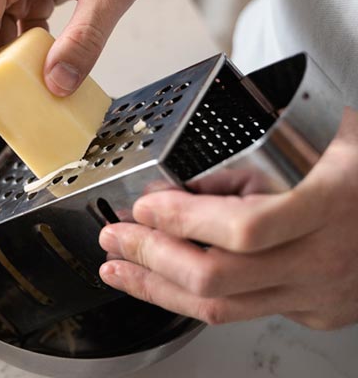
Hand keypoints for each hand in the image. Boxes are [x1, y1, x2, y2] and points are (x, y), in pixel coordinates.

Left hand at [99, 107, 357, 329]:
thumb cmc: (357, 165)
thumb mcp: (315, 137)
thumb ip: (248, 162)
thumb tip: (180, 187)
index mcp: (326, 203)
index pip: (242, 228)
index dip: (183, 220)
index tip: (144, 205)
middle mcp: (322, 258)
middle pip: (217, 278)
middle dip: (149, 257)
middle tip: (115, 238)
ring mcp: (319, 293)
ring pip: (222, 308)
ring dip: (157, 288)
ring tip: (120, 269)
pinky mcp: (314, 312)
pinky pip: (243, 311)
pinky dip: (194, 295)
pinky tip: (166, 282)